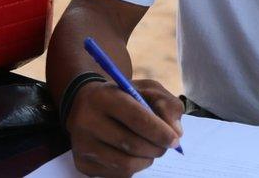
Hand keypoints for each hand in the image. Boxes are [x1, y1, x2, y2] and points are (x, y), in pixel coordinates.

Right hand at [66, 79, 183, 176]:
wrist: (86, 105)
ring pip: (125, 164)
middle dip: (156, 148)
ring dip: (146, 160)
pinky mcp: (82, 163)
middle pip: (131, 144)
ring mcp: (82, 145)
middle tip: (165, 145)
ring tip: (149, 149)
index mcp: (103, 96)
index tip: (174, 139)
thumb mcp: (146, 89)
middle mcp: (87, 120)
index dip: (159, 131)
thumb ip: (166, 104)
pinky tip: (132, 154)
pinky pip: (118, 174)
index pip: (136, 117)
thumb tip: (176, 131)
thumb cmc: (122, 96)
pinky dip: (133, 167)